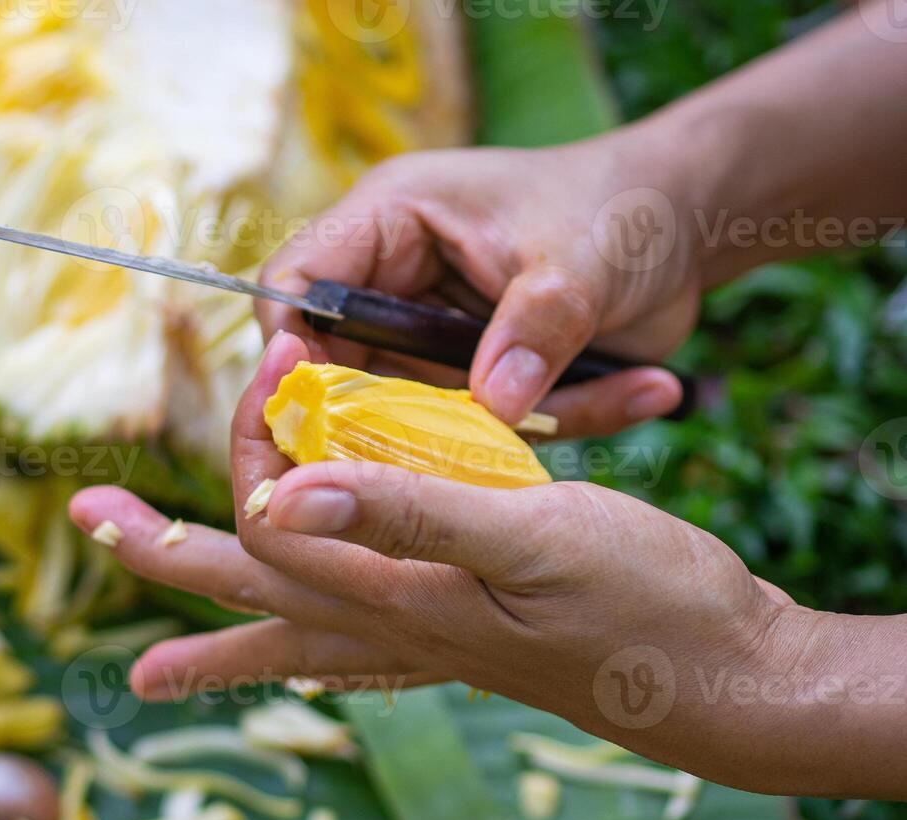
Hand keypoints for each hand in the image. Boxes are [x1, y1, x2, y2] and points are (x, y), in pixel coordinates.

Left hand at [69, 333, 861, 796]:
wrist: (728, 674)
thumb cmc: (644, 602)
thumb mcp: (530, 540)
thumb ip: (406, 516)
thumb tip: (280, 499)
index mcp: (395, 588)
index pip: (270, 525)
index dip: (234, 462)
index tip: (220, 404)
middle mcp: (393, 624)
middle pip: (251, 589)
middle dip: (162, 556)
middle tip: (86, 525)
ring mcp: (426, 645)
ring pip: (292, 639)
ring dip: (218, 636)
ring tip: (149, 677)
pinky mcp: (466, 647)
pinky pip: (358, 656)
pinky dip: (313, 654)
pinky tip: (306, 665)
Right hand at [256, 137, 699, 436]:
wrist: (685, 220)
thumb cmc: (623, 207)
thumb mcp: (584, 259)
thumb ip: (537, 328)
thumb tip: (492, 406)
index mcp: (392, 219)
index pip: (297, 284)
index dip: (292, 349)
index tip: (325, 412)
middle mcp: (395, 281)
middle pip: (336, 367)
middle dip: (394, 421)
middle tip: (456, 455)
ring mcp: (431, 333)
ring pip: (413, 414)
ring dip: (494, 432)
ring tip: (589, 402)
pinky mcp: (471, 375)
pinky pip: (479, 428)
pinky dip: (555, 425)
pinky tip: (638, 391)